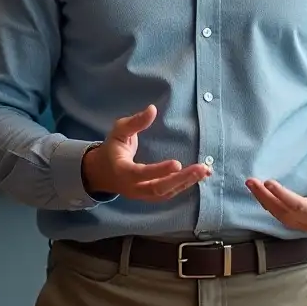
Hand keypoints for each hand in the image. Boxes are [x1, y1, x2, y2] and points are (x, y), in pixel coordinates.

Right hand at [82, 105, 211, 199]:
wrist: (102, 172)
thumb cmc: (112, 148)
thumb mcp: (119, 131)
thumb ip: (135, 122)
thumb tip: (152, 109)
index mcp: (122, 171)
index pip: (141, 173)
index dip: (159, 170)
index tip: (177, 163)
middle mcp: (132, 187)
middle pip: (158, 189)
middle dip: (180, 180)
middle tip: (200, 169)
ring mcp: (141, 194)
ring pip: (165, 193)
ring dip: (186, 183)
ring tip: (204, 171)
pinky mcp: (149, 196)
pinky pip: (168, 194)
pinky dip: (184, 186)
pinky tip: (198, 176)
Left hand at [246, 149, 306, 232]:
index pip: (301, 206)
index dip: (283, 195)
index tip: (269, 182)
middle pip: (285, 212)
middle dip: (266, 197)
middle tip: (251, 182)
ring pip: (281, 216)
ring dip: (264, 201)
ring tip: (251, 185)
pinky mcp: (302, 224)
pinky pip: (282, 217)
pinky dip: (269, 206)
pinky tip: (260, 194)